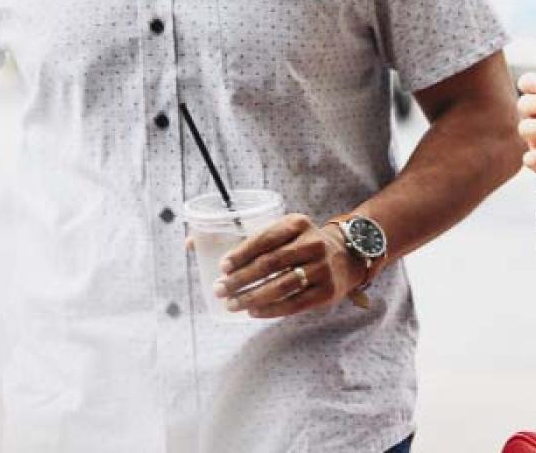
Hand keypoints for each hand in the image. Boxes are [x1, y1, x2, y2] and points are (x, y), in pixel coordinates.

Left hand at [211, 214, 366, 318]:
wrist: (345, 256)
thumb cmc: (299, 244)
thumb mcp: (281, 231)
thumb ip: (243, 237)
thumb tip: (190, 243)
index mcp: (297, 223)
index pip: (266, 238)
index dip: (242, 253)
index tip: (222, 267)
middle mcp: (312, 243)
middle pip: (270, 263)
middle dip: (241, 279)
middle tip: (220, 290)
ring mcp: (321, 268)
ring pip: (281, 285)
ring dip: (252, 297)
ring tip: (231, 304)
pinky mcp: (326, 291)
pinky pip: (294, 303)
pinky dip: (271, 310)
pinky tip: (253, 312)